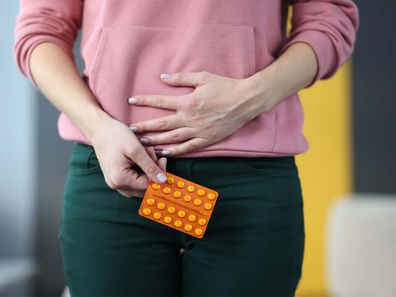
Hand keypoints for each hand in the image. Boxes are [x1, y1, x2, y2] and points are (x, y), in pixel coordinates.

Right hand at [89, 114, 167, 197]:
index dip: (158, 173)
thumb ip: (150, 167)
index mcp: (120, 179)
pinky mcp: (115, 177)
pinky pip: (133, 179)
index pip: (147, 185)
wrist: (99, 128)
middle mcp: (115, 184)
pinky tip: (140, 157)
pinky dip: (140, 169)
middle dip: (152, 171)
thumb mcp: (136, 150)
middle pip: (143, 187)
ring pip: (139, 183)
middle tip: (152, 154)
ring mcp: (114, 182)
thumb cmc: (115, 136)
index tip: (162, 159)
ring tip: (145, 153)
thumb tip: (163, 181)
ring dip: (147, 170)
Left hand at [128, 71, 260, 155]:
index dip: (145, 101)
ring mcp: (198, 131)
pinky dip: (175, 151)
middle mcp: (190, 119)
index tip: (131, 101)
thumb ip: (182, 78)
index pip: (160, 102)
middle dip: (144, 127)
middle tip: (130, 131)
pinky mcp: (206, 139)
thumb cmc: (225, 87)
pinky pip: (188, 147)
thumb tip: (163, 77)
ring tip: (142, 144)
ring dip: (155, 141)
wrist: (246, 101)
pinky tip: (164, 153)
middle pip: (162, 124)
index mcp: (188, 102)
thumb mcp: (203, 77)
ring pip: (172, 138)